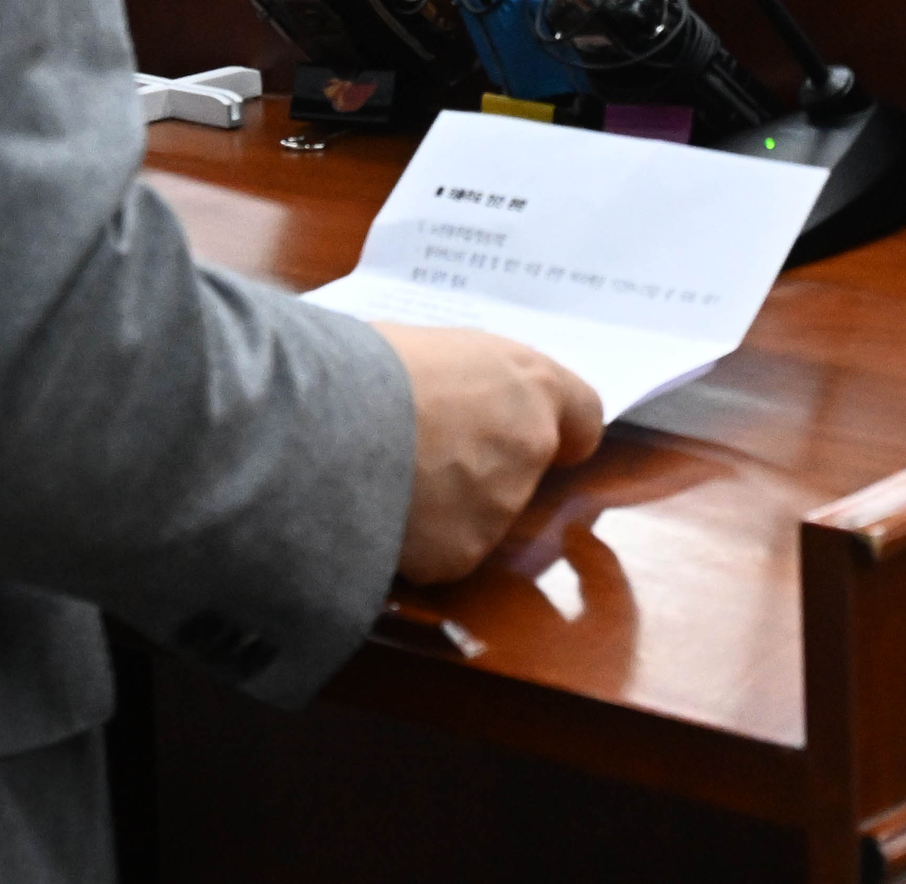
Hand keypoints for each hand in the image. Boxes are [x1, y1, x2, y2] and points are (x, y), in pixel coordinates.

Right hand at [374, 323, 604, 584]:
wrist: (323, 424)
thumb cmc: (366, 365)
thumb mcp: (429, 350)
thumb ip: (463, 383)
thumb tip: (451, 399)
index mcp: (530, 383)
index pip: (582, 417)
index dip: (559, 432)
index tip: (539, 440)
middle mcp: (531, 445)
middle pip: (524, 471)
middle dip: (487, 472)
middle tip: (427, 461)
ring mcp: (501, 505)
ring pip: (480, 517)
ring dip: (448, 511)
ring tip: (387, 487)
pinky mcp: (463, 555)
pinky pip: (440, 555)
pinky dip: (415, 547)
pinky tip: (376, 520)